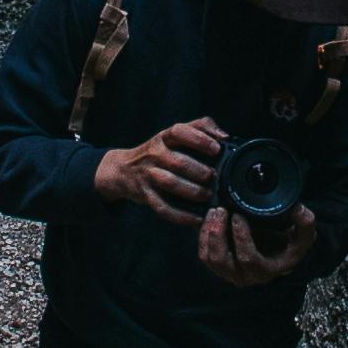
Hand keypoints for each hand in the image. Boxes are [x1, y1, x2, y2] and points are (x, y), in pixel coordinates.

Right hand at [95, 116, 222, 225]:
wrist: (123, 170)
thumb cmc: (158, 152)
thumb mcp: (173, 135)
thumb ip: (200, 128)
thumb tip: (224, 136)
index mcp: (164, 137)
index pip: (179, 132)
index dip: (199, 139)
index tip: (216, 149)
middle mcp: (154, 154)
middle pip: (178, 162)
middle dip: (200, 171)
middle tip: (214, 177)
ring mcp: (148, 175)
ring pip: (171, 184)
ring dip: (193, 191)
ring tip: (207, 195)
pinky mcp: (146, 195)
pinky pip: (163, 208)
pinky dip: (181, 216)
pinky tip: (197, 219)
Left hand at [198, 200, 317, 287]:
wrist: (278, 252)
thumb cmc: (289, 244)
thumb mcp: (303, 236)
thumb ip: (305, 224)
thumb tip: (298, 209)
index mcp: (265, 271)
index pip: (248, 259)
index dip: (240, 237)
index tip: (238, 215)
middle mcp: (244, 276)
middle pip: (221, 261)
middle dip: (217, 234)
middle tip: (220, 211)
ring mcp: (228, 272)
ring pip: (209, 258)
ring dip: (208, 233)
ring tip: (215, 212)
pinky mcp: (218, 264)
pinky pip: (203, 253)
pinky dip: (202, 236)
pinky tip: (210, 219)